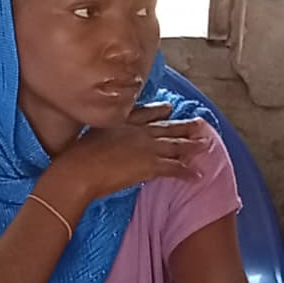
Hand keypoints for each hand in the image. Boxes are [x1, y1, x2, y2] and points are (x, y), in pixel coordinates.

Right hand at [41, 106, 207, 216]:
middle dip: (184, 126)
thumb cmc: (77, 155)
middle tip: (199, 124)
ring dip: (192, 145)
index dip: (159, 111)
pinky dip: (187, 172)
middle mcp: (138, 132)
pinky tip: (198, 174)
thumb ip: (100, 129)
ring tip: (206, 144)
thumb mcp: (89, 133)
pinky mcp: (150, 166)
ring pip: (175, 145)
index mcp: (123, 121)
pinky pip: (174, 168)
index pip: (145, 113)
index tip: (168, 108)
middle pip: (166, 127)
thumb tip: (100, 134)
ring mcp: (146, 148)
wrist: (79, 169)